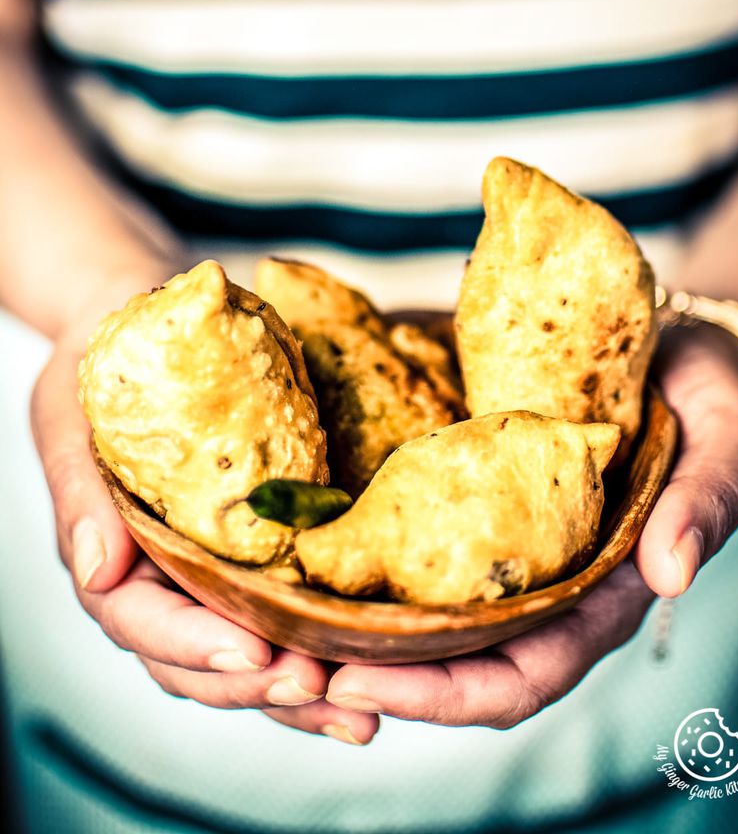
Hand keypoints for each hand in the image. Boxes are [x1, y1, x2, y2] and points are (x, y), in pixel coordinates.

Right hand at [30, 260, 379, 744]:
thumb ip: (80, 497)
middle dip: (258, 685)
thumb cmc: (96, 371)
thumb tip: (101, 573)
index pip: (143, 624)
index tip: (252, 656)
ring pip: (249, 653)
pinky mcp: (259, 551)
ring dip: (299, 690)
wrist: (143, 322)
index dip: (193, 648)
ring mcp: (211, 572)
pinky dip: (324, 645)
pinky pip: (287, 610)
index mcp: (111, 559)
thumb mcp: (68, 418)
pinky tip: (375, 663)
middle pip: (201, 661)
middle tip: (320, 689)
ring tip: (358, 709)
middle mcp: (162, 580)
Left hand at [318, 330, 737, 729]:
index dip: (443, 693)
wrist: (674, 338)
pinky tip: (280, 522)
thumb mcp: (726, 436)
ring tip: (255, 613)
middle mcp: (528, 577)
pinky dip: (339, 534)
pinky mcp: (455, 478)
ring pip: (403, 600)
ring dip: (331, 616)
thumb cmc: (709, 395)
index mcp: (593, 594)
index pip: (518, 673)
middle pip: (438, 654)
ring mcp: (485, 531)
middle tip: (277, 661)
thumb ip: (707, 498)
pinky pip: (393, 520)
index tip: (362, 684)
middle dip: (360, 668)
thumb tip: (673, 571)